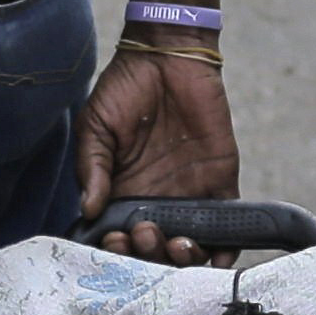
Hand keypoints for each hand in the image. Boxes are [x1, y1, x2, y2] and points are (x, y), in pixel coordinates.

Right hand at [72, 42, 235, 259]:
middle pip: (155, 250)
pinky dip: (225, 249)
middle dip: (149, 254)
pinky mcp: (220, 184)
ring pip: (189, 247)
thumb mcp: (95, 126)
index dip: (118, 249)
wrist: (168, 55)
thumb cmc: (125, 88)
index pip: (119, 237)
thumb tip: (88, 210)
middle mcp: (156, 201)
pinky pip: (227, 226)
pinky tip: (216, 257)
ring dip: (182, 259)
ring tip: (175, 244)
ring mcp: (190, 196)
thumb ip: (92, 167)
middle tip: (145, 234)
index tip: (115, 240)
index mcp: (122, 193)